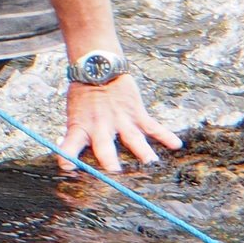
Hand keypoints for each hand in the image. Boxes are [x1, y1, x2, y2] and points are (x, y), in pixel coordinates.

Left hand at [59, 74, 182, 175]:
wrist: (98, 69)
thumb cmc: (83, 96)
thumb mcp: (74, 115)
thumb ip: (77, 135)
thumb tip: (70, 157)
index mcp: (80, 127)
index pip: (69, 146)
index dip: (66, 157)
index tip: (67, 167)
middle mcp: (100, 127)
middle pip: (105, 148)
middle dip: (110, 161)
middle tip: (115, 173)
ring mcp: (120, 121)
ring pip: (133, 140)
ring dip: (143, 152)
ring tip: (151, 163)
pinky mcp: (136, 114)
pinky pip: (153, 127)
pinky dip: (165, 136)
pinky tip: (176, 144)